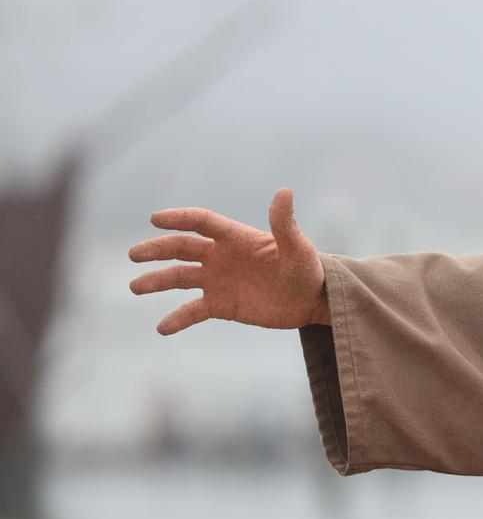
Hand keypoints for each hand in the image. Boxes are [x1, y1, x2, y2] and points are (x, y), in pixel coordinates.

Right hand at [128, 188, 329, 334]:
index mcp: (235, 237)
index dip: (179, 218)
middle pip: (181, 248)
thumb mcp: (298, 248)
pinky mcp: (220, 305)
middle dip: (157, 249)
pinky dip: (177, 318)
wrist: (311, 301)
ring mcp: (217, 281)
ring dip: (157, 281)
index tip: (155, 218)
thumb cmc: (307, 269)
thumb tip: (284, 191)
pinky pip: (192, 311)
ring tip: (135, 287)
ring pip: (179, 277)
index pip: (201, 222)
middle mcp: (220, 256)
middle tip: (134, 255)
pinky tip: (162, 328)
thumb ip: (285, 224)